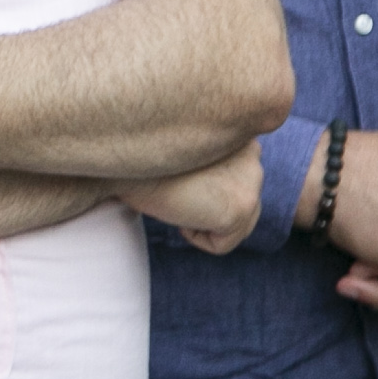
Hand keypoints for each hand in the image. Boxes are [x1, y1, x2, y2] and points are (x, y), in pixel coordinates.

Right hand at [119, 139, 262, 253]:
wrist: (124, 162)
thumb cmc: (139, 159)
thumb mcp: (183, 149)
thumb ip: (210, 160)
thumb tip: (212, 188)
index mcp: (239, 134)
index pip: (237, 181)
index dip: (206, 190)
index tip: (179, 180)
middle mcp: (253, 154)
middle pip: (243, 205)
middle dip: (210, 209)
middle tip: (176, 191)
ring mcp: (251, 181)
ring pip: (236, 226)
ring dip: (203, 221)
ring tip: (177, 198)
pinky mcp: (240, 208)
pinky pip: (221, 244)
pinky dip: (195, 236)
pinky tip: (178, 210)